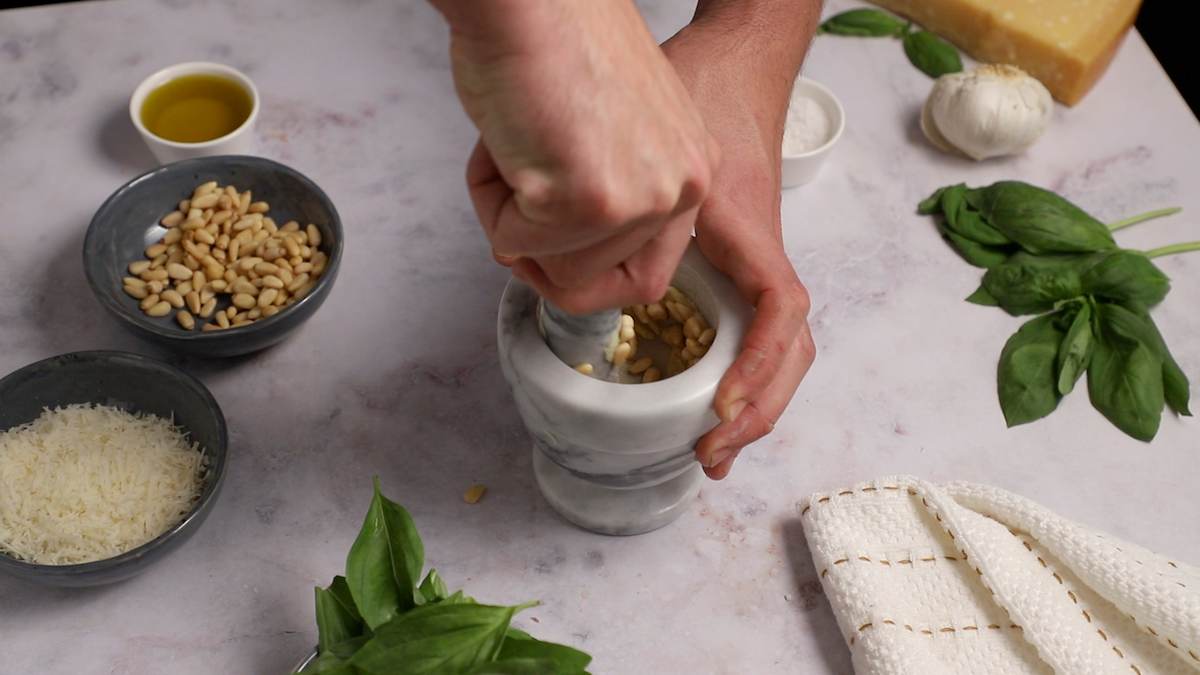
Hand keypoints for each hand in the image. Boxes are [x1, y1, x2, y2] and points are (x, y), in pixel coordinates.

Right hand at [432, 0, 719, 312]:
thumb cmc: (555, 39)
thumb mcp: (610, 135)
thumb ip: (601, 197)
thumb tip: (547, 252)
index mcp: (692, 167)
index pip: (649, 271)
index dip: (585, 274)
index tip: (546, 258)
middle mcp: (681, 186)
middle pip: (600, 282)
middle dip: (538, 250)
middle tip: (510, 202)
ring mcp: (639, 198)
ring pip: (556, 269)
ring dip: (509, 220)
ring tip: (509, 149)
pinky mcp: (590, 200)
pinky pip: (516, 242)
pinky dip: (490, 201)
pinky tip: (501, 142)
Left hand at [662, 24, 816, 479]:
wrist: (737, 61)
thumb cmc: (707, 94)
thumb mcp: (668, 145)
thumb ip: (630, 196)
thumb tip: (548, 251)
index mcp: (751, 236)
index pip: (778, 311)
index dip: (757, 363)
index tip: (722, 402)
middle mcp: (760, 258)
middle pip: (791, 350)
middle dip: (760, 409)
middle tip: (712, 453)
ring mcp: (755, 264)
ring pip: (780, 347)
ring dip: (757, 402)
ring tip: (716, 447)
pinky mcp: (742, 264)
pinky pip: (756, 328)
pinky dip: (745, 372)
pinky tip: (714, 399)